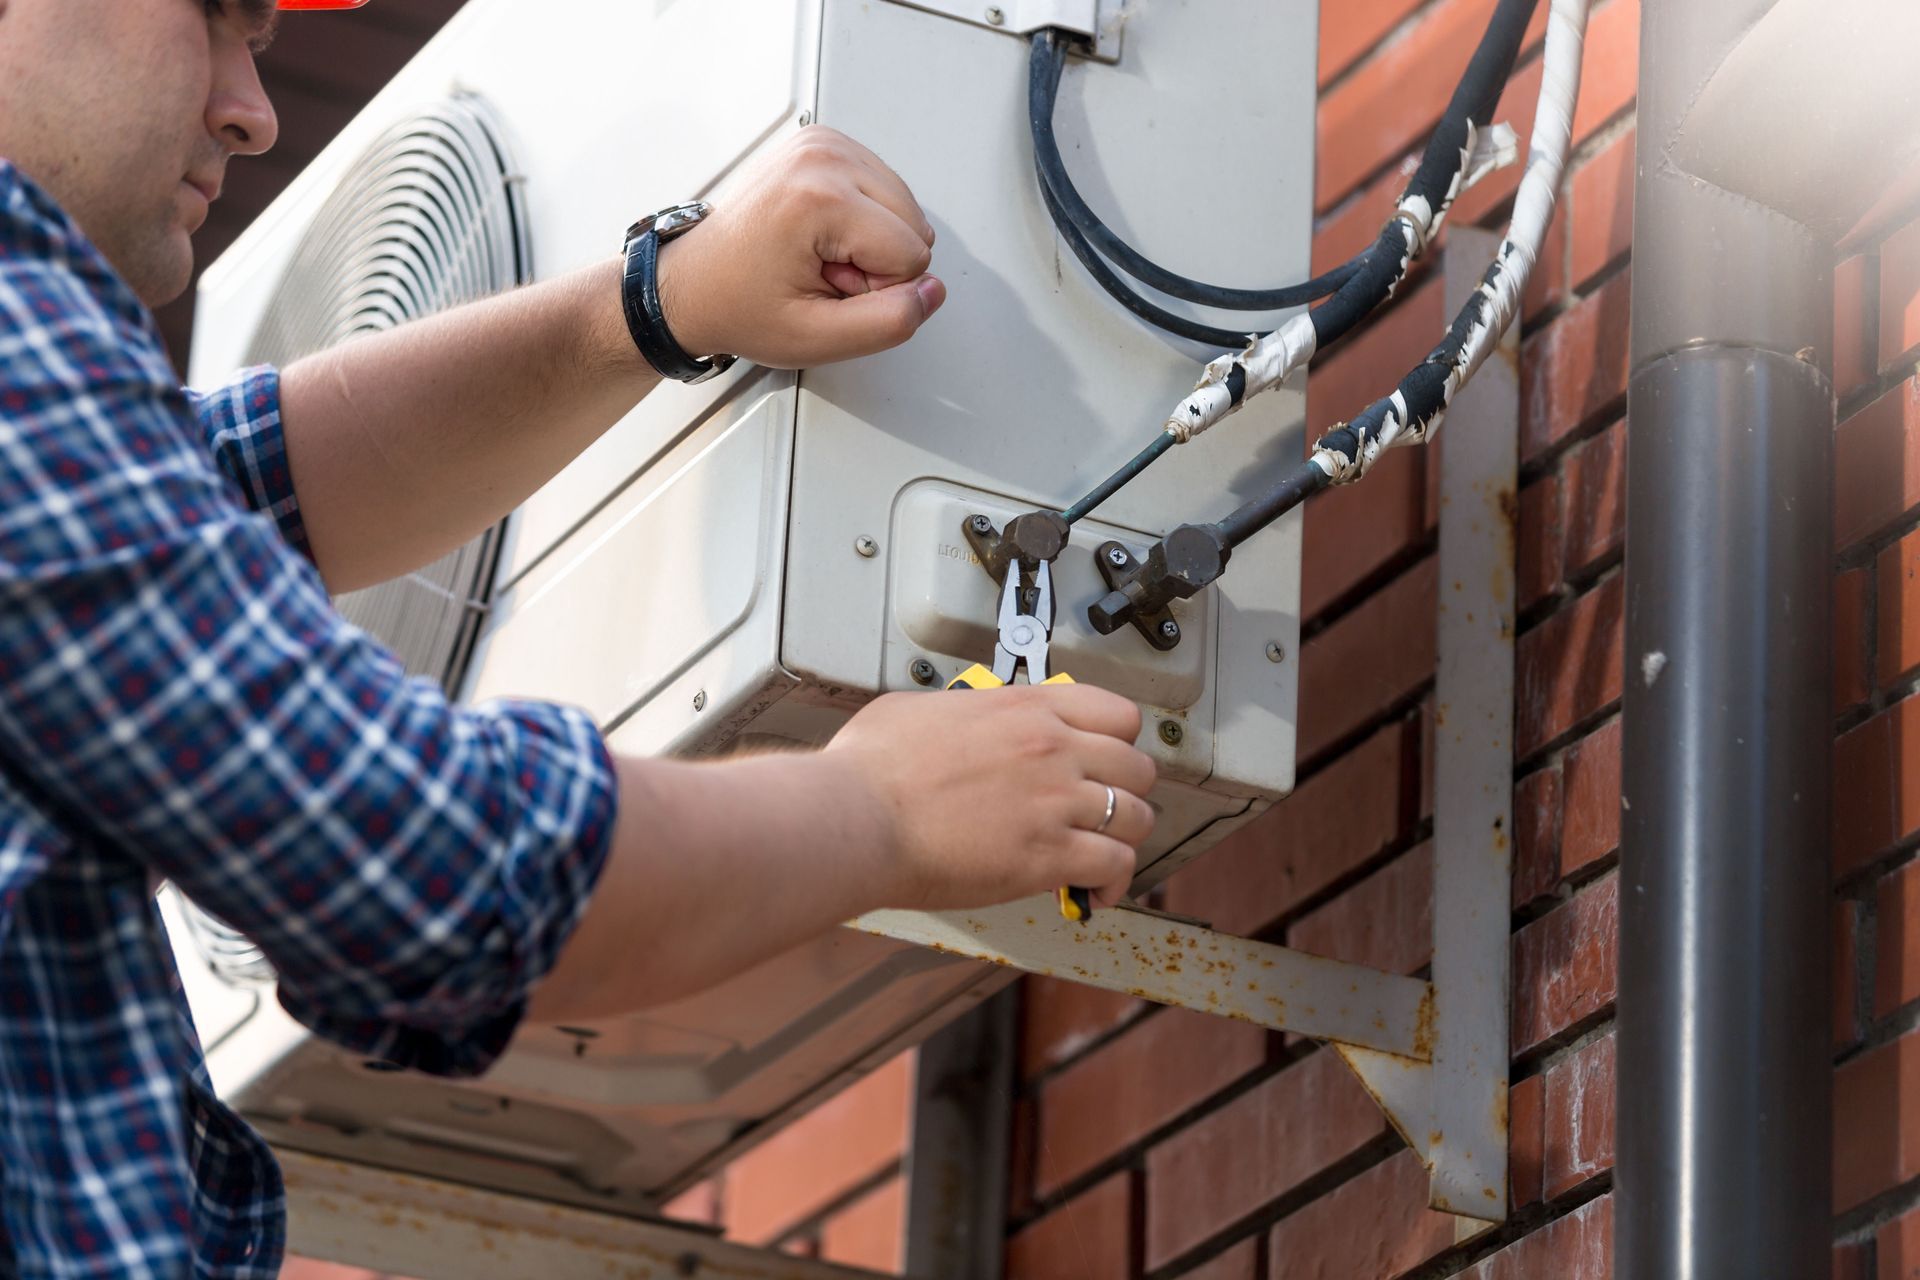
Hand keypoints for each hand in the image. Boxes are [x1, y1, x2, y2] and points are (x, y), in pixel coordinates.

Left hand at [654, 126, 945, 368]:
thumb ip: (889, 322)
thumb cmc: (739, 305)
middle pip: (914, 225)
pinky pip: (884, 189)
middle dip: (875, 262)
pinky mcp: (824, 143)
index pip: (912, 255)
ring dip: (867, 242)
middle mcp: (822, 157)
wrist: (693, 283)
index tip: (825, 287)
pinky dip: (859, 219)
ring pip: (904, 207)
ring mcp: (822, 143)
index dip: (875, 288)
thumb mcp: (817, 338)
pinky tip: (818, 235)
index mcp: (818, 197)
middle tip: (820, 273)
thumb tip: (931, 293)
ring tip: (815, 255)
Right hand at [824, 684, 1157, 912]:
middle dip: (1127, 792)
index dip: (1119, 742)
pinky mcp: (1048, 855)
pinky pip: (1115, 865)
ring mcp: (1055, 801)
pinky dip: (1113, 882)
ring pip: (1137, 818)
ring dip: (1124, 839)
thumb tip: (956, 723)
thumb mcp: (920, 709)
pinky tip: (1096, 891)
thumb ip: (961, 714)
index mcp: (1025, 709)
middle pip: (1137, 767)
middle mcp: (1053, 749)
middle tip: (1104, 812)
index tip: (1106, 760)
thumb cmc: (871, 766)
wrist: (857, 816)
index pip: (1118, 714)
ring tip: (1102, 854)